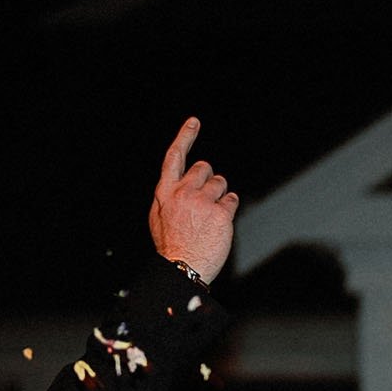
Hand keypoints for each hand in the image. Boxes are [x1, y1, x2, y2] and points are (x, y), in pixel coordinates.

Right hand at [148, 118, 235, 281]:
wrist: (182, 267)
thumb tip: (180, 184)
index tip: (194, 123)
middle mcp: (184, 192)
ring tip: (212, 213)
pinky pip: (232, 199)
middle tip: (207, 196)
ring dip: (220, 193)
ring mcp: (203, 202)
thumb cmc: (171, 245)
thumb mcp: (159, 216)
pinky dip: (229, 206)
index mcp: (165, 192)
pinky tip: (221, 219)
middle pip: (204, 168)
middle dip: (209, 178)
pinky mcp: (220, 214)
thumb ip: (170, 196)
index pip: (175, 156)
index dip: (185, 136)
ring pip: (221, 183)